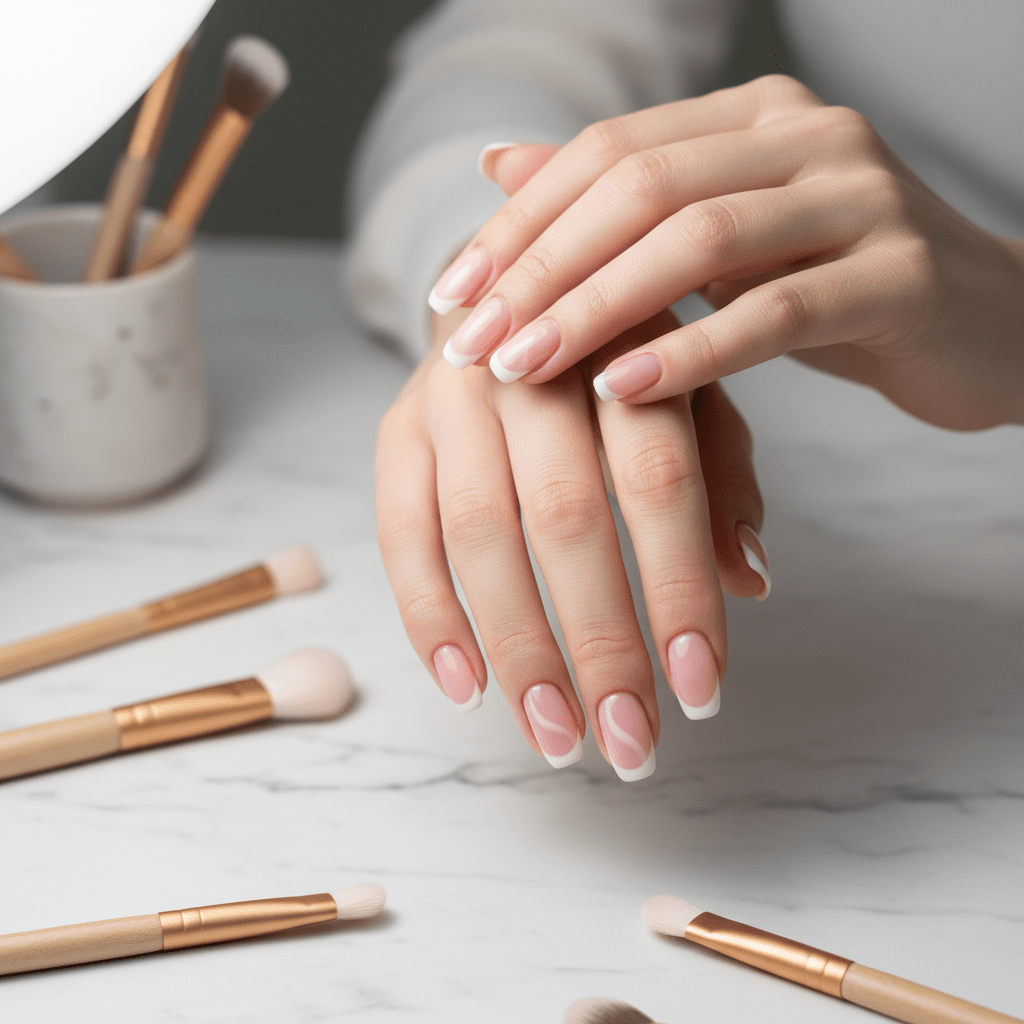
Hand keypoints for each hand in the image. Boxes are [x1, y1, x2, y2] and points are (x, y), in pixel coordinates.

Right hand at [375, 307, 768, 779]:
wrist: (509, 290)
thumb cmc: (616, 359)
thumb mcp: (691, 393)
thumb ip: (721, 478)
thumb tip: (749, 581)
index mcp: (624, 347)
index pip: (658, 478)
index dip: (679, 589)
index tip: (700, 692)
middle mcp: (529, 366)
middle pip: (564, 516)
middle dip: (600, 643)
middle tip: (630, 744)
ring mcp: (451, 399)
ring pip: (476, 535)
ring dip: (518, 649)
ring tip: (557, 738)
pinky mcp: (396, 432)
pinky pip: (400, 534)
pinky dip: (430, 617)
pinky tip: (468, 689)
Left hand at [429, 75, 1023, 429]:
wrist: (986, 326)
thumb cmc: (838, 287)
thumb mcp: (721, 241)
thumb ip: (620, 203)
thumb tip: (498, 164)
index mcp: (753, 118)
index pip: (607, 153)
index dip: (519, 223)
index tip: (451, 295)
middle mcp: (808, 136)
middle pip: (641, 186)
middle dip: (541, 268)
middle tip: (471, 341)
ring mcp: (863, 197)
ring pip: (701, 240)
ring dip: (596, 308)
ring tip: (523, 368)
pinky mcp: (902, 275)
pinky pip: (777, 310)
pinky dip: (692, 352)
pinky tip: (621, 391)